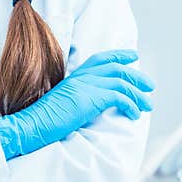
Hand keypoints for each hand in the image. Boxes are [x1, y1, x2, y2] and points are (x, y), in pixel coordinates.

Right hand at [0, 49, 154, 159]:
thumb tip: (94, 102)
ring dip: (138, 94)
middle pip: (115, 68)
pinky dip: (131, 105)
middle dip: (136, 76)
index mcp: (74, 76)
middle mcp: (80, 77)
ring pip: (121, 82)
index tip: (133, 57)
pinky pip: (119, 97)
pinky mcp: (89, 98)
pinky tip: (134, 114)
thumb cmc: (44, 120)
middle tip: (150, 86)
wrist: (32, 125)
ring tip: (148, 105)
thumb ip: (78, 97)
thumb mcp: (64, 103)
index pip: (100, 59)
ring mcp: (84, 86)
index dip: (119, 56)